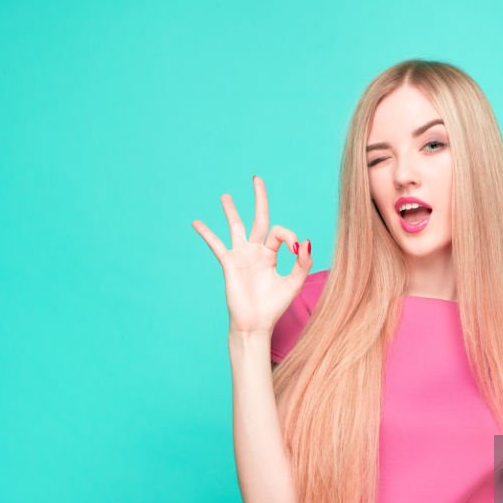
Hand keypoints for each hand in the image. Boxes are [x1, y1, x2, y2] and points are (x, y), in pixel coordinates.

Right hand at [192, 175, 311, 333]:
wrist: (255, 323)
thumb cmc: (274, 306)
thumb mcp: (294, 282)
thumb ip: (302, 262)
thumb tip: (305, 241)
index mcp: (271, 254)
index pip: (279, 232)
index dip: (289, 235)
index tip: (295, 249)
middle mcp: (256, 251)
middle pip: (258, 219)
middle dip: (259, 198)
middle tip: (256, 178)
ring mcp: (241, 256)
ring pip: (236, 226)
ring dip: (231, 210)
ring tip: (226, 196)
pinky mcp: (229, 263)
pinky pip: (216, 245)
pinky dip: (207, 233)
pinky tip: (196, 222)